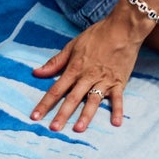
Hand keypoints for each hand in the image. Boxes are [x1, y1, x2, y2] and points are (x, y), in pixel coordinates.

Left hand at [30, 6, 148, 131]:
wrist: (123, 28)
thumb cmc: (97, 36)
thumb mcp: (72, 46)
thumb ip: (55, 62)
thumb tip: (36, 73)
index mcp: (75, 69)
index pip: (56, 89)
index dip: (45, 104)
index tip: (35, 117)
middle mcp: (88, 77)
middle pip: (73, 98)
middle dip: (62, 114)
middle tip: (54, 129)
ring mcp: (104, 81)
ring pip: (93, 101)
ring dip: (86, 115)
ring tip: (78, 129)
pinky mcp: (118, 82)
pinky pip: (118, 98)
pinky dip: (118, 110)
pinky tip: (116, 123)